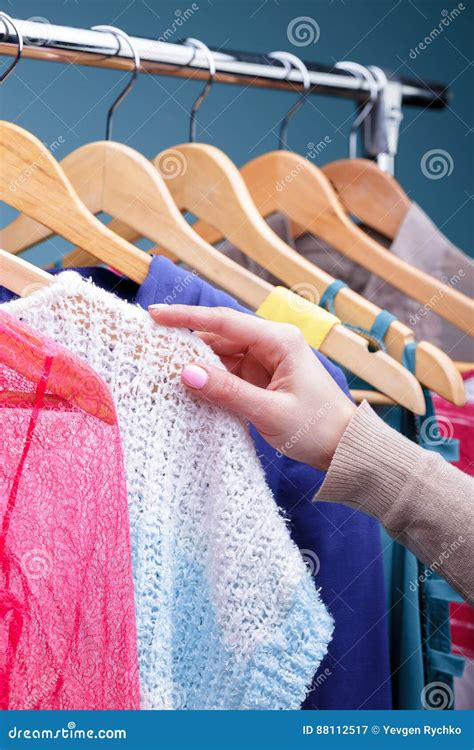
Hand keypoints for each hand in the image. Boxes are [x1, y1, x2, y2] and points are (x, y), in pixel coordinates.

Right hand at [149, 305, 355, 469]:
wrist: (345, 448)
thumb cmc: (318, 428)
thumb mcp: (270, 412)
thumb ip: (227, 392)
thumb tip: (186, 372)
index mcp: (279, 341)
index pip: (225, 322)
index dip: (187, 317)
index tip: (155, 315)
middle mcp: (272, 344)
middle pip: (219, 335)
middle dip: (186, 340)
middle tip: (150, 347)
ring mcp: (266, 360)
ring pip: (221, 354)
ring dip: (196, 361)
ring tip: (162, 368)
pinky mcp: (262, 378)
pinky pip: (228, 371)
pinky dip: (209, 378)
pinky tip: (189, 385)